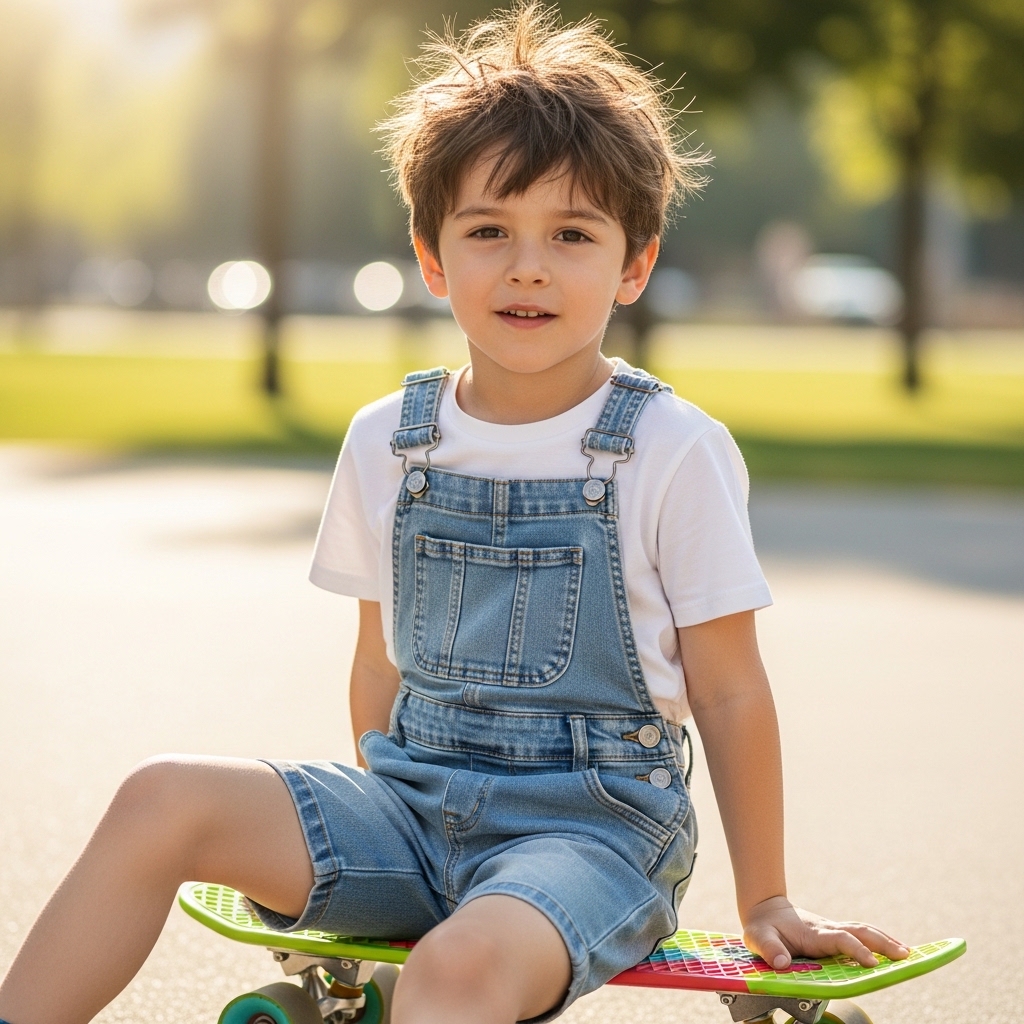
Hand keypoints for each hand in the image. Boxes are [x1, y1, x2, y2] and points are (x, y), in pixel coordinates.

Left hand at [742, 896, 909, 969]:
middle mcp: (827, 929)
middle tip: (906, 956)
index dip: (855, 950)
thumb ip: (769, 950)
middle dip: (883, 943)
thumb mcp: (757, 937)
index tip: (871, 964)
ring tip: (909, 954)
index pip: (840, 939)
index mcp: (813, 933)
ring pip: (863, 931)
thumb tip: (782, 964)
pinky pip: (860, 936)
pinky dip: (879, 941)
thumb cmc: (762, 927)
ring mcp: (833, 930)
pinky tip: (894, 950)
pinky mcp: (835, 935)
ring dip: (885, 941)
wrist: (765, 910)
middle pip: (860, 932)